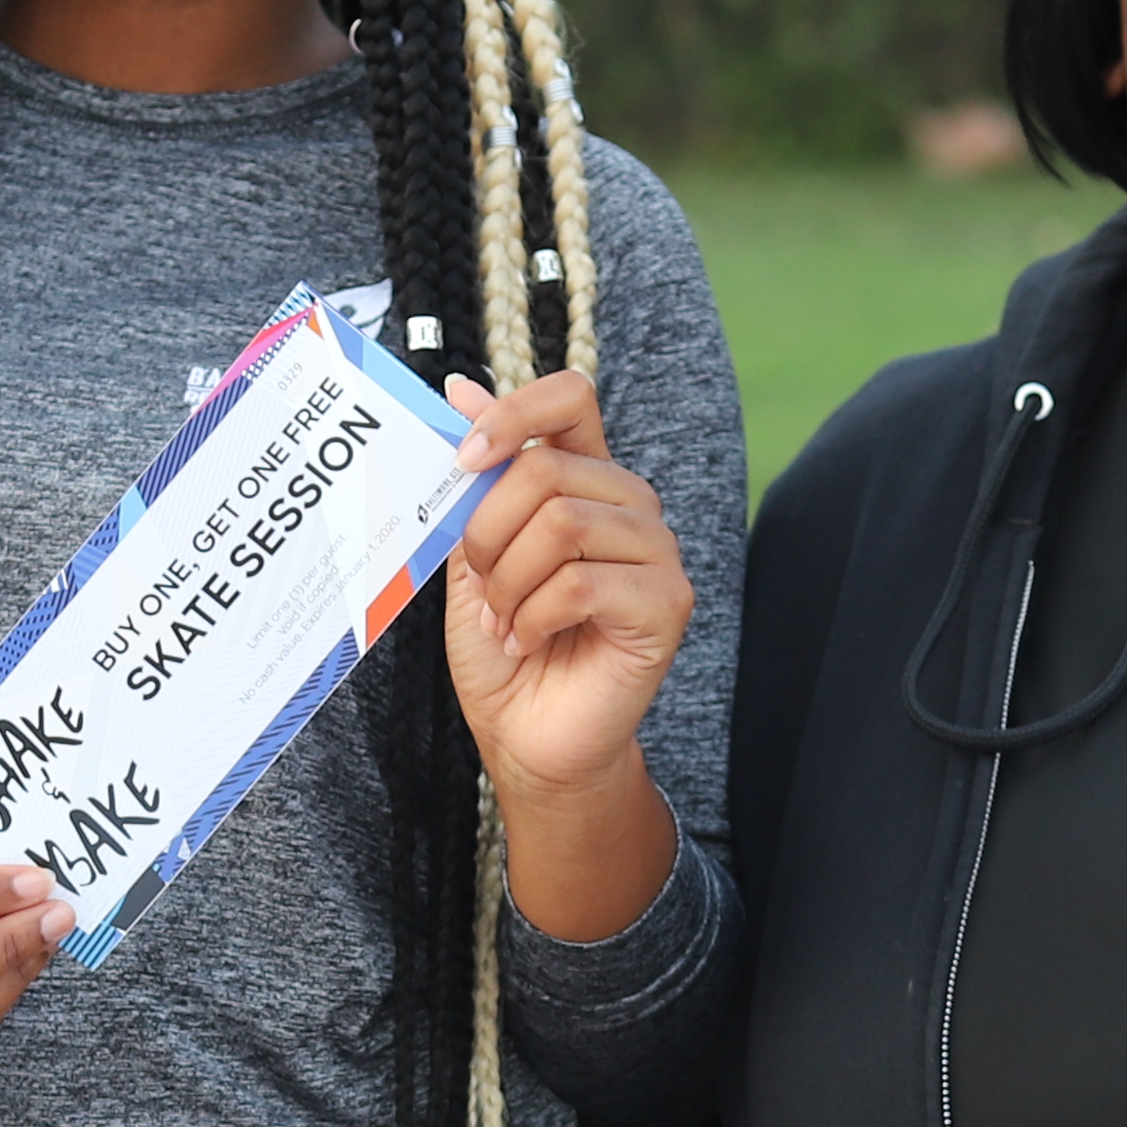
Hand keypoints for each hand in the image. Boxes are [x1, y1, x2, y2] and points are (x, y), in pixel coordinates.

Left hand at [434, 367, 689, 805]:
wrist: (527, 738)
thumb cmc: (503, 647)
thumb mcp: (470, 555)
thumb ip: (475, 482)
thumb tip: (460, 388)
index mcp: (585, 479)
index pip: (569, 396)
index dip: (514, 414)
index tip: (464, 460)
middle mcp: (629, 504)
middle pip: (547, 472)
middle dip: (488, 536)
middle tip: (481, 589)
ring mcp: (656, 551)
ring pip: (563, 525)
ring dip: (510, 584)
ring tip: (506, 622)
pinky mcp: (667, 602)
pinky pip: (581, 583)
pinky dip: (535, 618)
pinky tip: (530, 642)